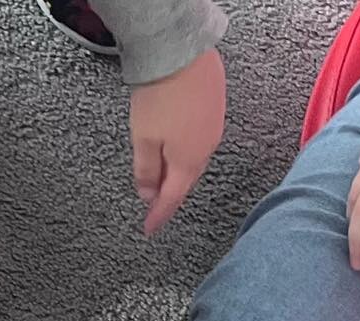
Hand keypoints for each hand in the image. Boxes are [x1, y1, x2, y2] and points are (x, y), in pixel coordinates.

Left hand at [129, 49, 225, 235]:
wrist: (181, 51)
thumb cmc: (160, 95)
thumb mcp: (143, 140)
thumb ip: (145, 172)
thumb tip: (148, 195)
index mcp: (187, 162)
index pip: (172, 199)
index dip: (159, 216)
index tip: (149, 229)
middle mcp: (206, 148)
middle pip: (185, 180)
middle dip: (170, 194)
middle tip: (155, 206)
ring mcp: (214, 126)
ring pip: (194, 159)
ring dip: (179, 170)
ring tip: (164, 177)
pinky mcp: (215, 107)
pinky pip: (201, 138)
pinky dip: (187, 148)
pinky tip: (178, 145)